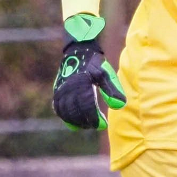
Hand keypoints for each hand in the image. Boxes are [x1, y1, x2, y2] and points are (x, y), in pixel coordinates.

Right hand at [52, 14, 126, 130]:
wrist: (79, 51)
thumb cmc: (95, 63)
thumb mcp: (106, 74)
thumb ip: (113, 90)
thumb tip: (120, 106)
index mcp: (82, 86)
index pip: (87, 109)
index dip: (95, 120)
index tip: (103, 125)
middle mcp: (69, 89)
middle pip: (76, 113)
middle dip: (86, 123)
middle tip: (95, 125)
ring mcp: (61, 90)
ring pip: (65, 112)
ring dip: (75, 121)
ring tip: (86, 125)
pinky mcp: (57, 90)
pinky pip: (58, 108)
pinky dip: (65, 116)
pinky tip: (73, 121)